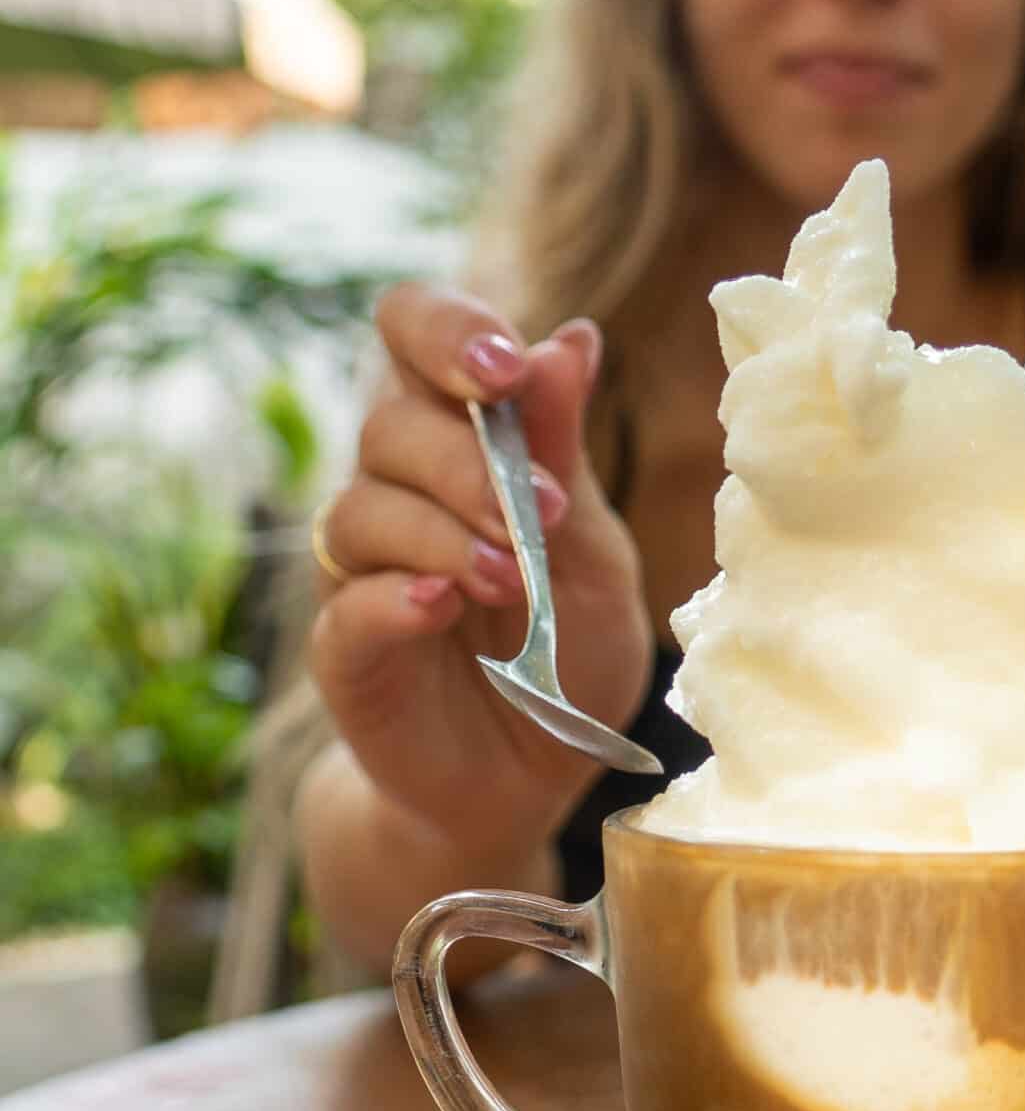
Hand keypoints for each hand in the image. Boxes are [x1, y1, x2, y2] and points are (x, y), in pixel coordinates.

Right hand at [308, 288, 654, 856]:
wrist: (534, 779)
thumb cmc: (567, 654)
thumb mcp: (594, 555)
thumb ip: (566, 455)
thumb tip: (571, 339)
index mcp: (461, 440)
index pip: (414, 333)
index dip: (447, 331)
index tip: (504, 372)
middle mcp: (399, 490)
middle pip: (389, 423)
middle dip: (466, 457)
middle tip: (539, 513)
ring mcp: (362, 571)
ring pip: (361, 508)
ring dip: (441, 531)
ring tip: (509, 577)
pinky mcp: (345, 649)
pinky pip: (345, 605)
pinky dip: (391, 598)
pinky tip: (438, 606)